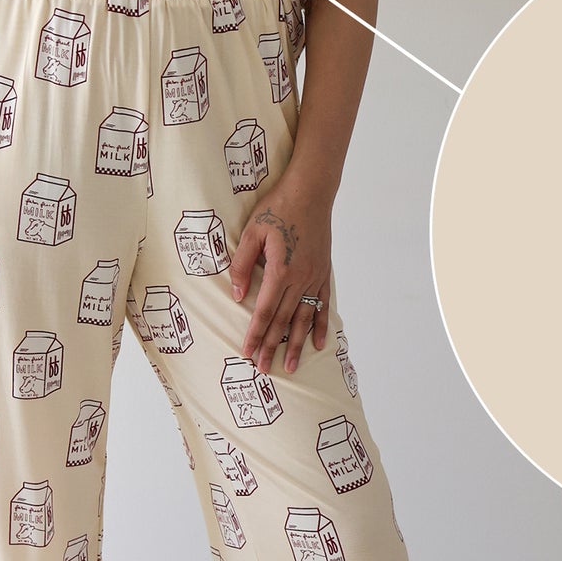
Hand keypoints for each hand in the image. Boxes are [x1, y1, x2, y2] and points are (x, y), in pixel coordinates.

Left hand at [228, 168, 333, 373]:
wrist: (311, 191)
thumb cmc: (278, 208)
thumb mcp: (252, 233)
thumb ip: (243, 265)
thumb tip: (238, 295)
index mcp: (280, 270)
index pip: (264, 311)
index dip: (254, 334)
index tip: (247, 353)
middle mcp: (300, 279)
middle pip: (283, 321)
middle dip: (271, 347)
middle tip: (263, 370)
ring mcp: (314, 277)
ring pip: (304, 319)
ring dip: (296, 345)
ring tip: (289, 367)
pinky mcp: (324, 273)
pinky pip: (322, 305)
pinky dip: (321, 326)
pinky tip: (320, 344)